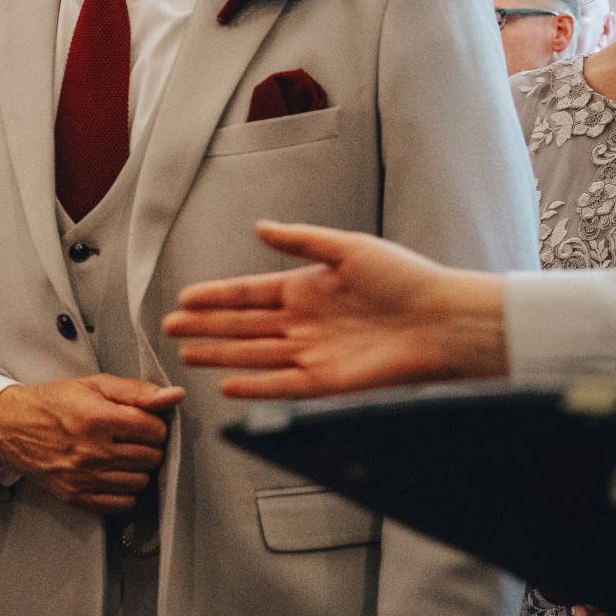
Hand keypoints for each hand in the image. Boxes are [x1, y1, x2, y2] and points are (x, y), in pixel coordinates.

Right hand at [0, 375, 181, 514]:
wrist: (10, 426)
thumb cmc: (52, 404)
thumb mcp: (94, 386)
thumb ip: (137, 390)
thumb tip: (174, 396)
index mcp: (98, 419)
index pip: (156, 430)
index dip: (153, 423)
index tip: (141, 421)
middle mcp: (92, 451)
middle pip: (151, 457)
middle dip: (147, 446)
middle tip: (130, 437)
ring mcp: (84, 477)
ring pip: (140, 482)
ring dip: (137, 468)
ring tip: (121, 455)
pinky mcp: (75, 496)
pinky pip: (121, 504)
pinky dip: (123, 491)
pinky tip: (112, 474)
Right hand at [163, 222, 507, 398]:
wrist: (445, 320)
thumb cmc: (407, 279)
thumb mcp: (349, 248)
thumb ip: (302, 241)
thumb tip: (260, 228)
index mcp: (307, 289)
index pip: (250, 294)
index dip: (216, 296)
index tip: (185, 297)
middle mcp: (304, 322)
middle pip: (244, 325)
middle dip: (206, 325)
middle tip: (170, 327)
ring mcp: (312, 353)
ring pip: (254, 354)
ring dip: (220, 354)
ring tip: (186, 355)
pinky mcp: (326, 381)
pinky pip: (281, 386)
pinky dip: (254, 387)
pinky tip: (227, 385)